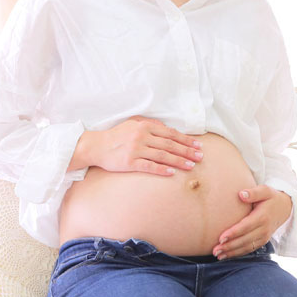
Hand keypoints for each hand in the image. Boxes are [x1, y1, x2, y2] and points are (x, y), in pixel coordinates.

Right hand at [87, 115, 203, 174]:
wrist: (96, 146)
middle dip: (187, 151)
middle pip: (170, 144)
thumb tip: (167, 128)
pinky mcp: (130, 162)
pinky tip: (172, 173)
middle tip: (200, 157)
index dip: (186, 140)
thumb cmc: (116, 135)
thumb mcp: (133, 124)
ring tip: (191, 166)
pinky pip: (149, 166)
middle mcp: (142, 136)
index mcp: (145, 126)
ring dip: (179, 161)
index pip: (170, 133)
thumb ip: (150, 124)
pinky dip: (162, 169)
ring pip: (163, 155)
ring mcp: (136, 149)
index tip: (198, 145)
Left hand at [212, 185, 292, 259]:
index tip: (221, 238)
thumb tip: (241, 194)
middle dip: (229, 246)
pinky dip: (238, 254)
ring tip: (218, 255)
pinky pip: (249, 249)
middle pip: (244, 240)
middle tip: (215, 250)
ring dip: (232, 253)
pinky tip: (226, 256)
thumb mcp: (265, 190)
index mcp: (262, 217)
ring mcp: (264, 237)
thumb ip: (253, 193)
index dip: (233, 233)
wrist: (285, 208)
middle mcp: (264, 229)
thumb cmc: (271, 197)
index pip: (246, 227)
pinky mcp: (262, 241)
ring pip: (246, 247)